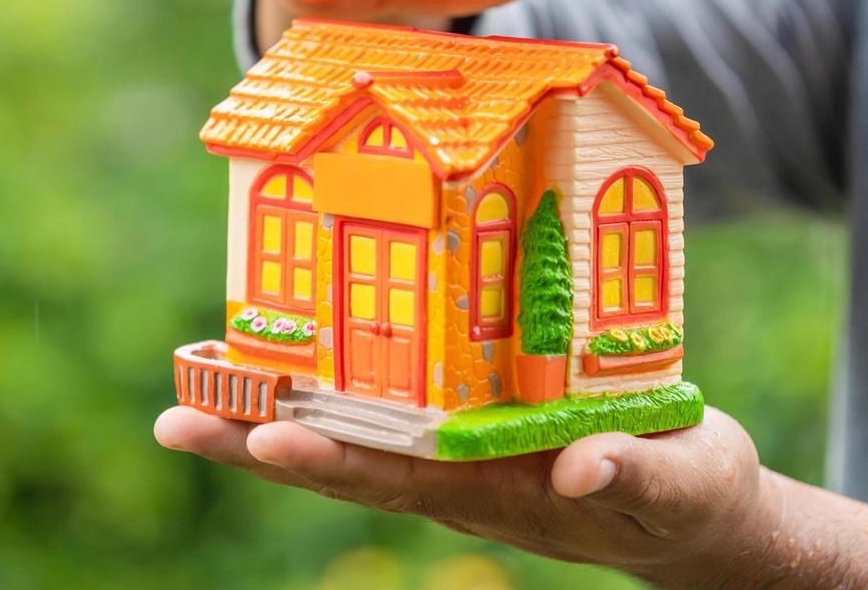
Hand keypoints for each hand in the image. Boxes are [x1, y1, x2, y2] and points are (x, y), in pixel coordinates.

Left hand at [155, 405, 771, 586]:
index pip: (399, 480)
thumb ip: (633, 475)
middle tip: (176, 423)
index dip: (332, 462)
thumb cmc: (692, 493)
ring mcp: (451, 451)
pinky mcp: (459, 422)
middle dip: (257, 445)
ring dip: (265, 416)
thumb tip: (580, 470)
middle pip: (342, 463)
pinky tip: (273, 363)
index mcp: (499, 492)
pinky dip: (320, 388)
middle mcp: (456, 474)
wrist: (691, 504)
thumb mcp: (682, 483)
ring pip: (345, 435)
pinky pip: (377, 407)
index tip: (266, 441)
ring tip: (188, 396)